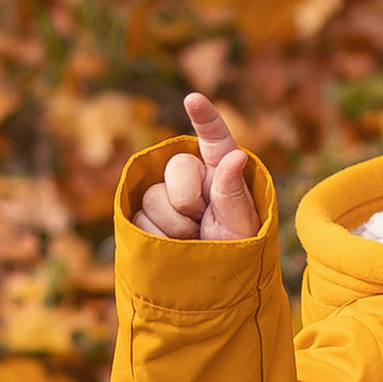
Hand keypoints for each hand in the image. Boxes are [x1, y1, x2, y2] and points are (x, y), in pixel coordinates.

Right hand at [132, 93, 257, 240]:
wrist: (210, 281)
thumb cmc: (236, 251)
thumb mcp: (242, 226)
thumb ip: (233, 192)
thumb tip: (237, 156)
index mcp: (222, 171)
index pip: (215, 140)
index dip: (205, 119)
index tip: (194, 101)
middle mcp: (193, 176)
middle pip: (178, 168)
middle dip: (188, 198)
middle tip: (203, 222)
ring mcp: (166, 193)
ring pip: (155, 197)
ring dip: (175, 226)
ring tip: (193, 239)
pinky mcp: (144, 213)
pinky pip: (140, 217)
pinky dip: (158, 237)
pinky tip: (173, 246)